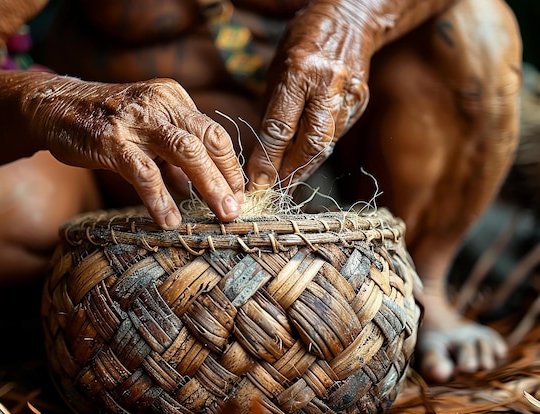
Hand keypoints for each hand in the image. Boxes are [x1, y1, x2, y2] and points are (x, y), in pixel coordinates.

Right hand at [25, 77, 243, 228]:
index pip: (214, 133)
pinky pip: (144, 173)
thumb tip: (198, 191)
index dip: (230, 167)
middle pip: (207, 140)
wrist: (54, 106)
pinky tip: (169, 220)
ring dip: (208, 186)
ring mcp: (136, 120)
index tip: (238, 195)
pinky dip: (161, 199)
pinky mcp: (111, 140)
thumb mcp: (147, 131)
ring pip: (185, 152)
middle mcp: (160, 104)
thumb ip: (173, 159)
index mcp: (174, 100)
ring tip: (219, 214)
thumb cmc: (107, 122)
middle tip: (236, 210)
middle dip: (227, 178)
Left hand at [246, 2, 371, 187]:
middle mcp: (327, 83)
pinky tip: (307, 163)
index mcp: (299, 70)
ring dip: (305, 168)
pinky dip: (319, 151)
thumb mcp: (278, 66)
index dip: (267, 159)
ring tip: (289, 184)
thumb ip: (273, 107)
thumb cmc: (304, 40)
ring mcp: (349, 93)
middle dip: (291, 172)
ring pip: (326, 143)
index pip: (279, 126)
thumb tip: (264, 150)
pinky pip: (337, 135)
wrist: (351, 18)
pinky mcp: (361, 101)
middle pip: (309, 142)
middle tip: (275, 191)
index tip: (256, 182)